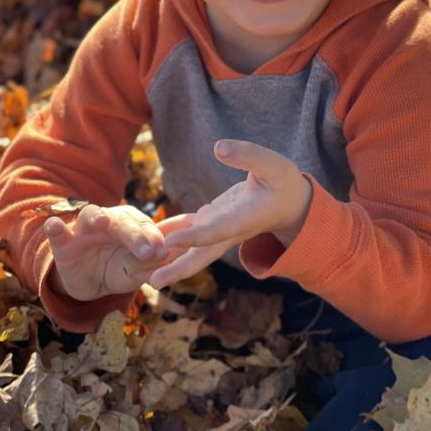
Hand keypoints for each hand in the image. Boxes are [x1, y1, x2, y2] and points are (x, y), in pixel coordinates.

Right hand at [43, 203, 186, 301]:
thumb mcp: (134, 272)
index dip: (154, 238)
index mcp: (131, 224)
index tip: (163, 251)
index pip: (145, 226)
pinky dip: (55, 226)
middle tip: (147, 250)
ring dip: (96, 216)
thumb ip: (149, 267)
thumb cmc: (117, 269)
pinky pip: (57, 231)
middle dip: (135, 234)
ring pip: (91, 215)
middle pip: (123, 221)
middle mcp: (110, 221)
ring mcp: (85, 229)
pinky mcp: (63, 242)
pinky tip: (54, 225)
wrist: (89, 281)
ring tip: (101, 222)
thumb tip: (168, 262)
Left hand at [149, 139, 312, 289]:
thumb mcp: (273, 164)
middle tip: (153, 282)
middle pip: (201, 255)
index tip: (170, 242)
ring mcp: (219, 227)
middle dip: (177, 269)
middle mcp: (228, 229)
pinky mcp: (214, 219)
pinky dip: (170, 236)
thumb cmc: (284, 182)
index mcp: (244, 219)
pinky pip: (189, 231)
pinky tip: (149, 237)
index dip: (193, 237)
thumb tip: (219, 148)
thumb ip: (248, 155)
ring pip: (191, 247)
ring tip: (138, 269)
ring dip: (168, 257)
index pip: (216, 231)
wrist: (292, 202)